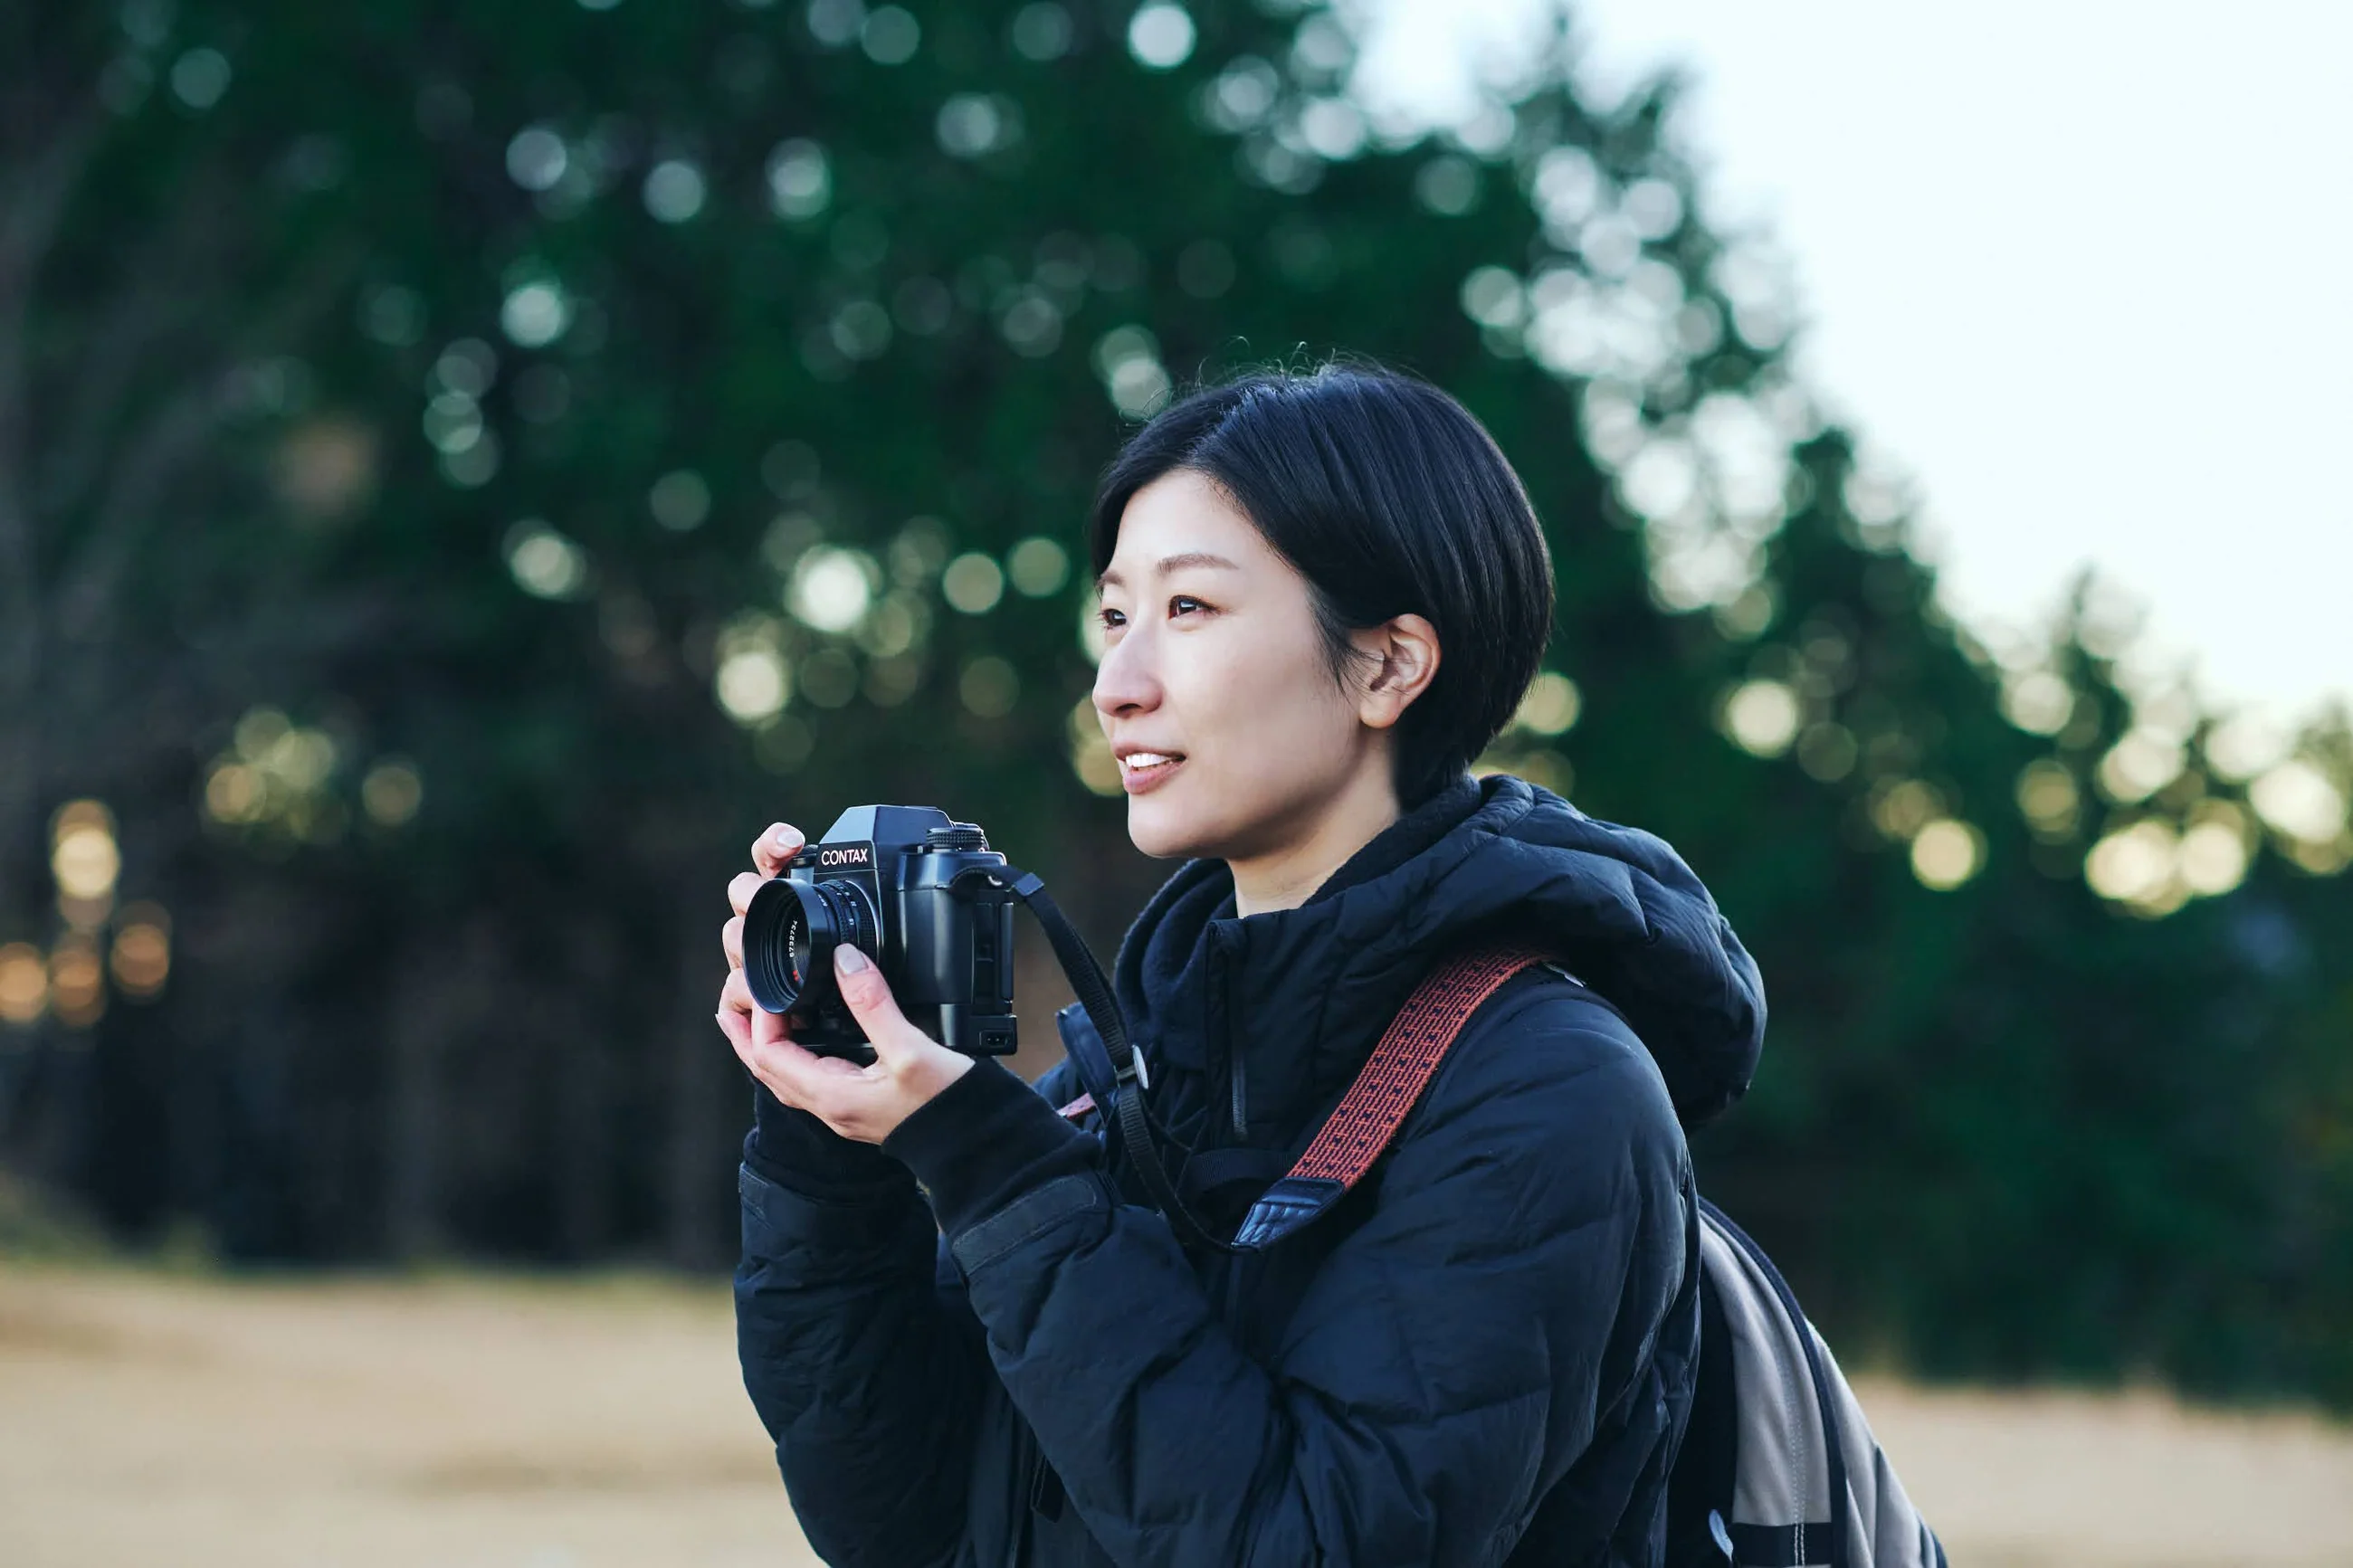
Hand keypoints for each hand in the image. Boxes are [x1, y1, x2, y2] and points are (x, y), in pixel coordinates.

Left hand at [717, 821, 974, 1144]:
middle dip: (744, 1031)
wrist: (975, 1142)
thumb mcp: (911, 1049)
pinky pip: (807, 1075)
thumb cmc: (946, 1105)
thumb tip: (845, 959)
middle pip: (764, 1067)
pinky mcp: (856, 1101)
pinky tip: (803, 1033)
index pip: (769, 1053)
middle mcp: (828, 1106)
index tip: (771, 981)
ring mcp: (840, 1106)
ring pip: (783, 1073)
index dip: (761, 1015)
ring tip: (757, 1011)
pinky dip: (792, 1050)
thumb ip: (874, 1004)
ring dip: (764, 1041)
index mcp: (831, 1095)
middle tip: (734, 996)